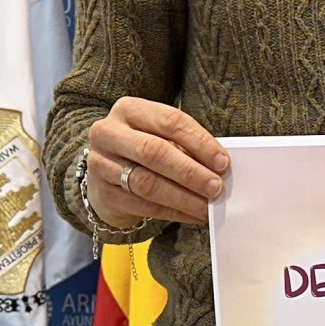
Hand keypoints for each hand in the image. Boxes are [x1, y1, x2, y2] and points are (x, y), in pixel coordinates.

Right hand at [86, 96, 228, 228]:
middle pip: (154, 152)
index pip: (170, 121)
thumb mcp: (160, 136)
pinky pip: (143, 206)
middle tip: (216, 187)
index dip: (199, 143)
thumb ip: (186, 146)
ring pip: (147, 183)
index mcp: (129, 110)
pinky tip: (193, 215)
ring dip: (183, 197)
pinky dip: (173, 212)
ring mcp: (101, 164)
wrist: (105, 174)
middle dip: (191, 172)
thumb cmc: (142, 150)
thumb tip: (220, 167)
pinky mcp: (103, 194)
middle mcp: (109, 133)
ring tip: (207, 206)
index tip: (223, 163)